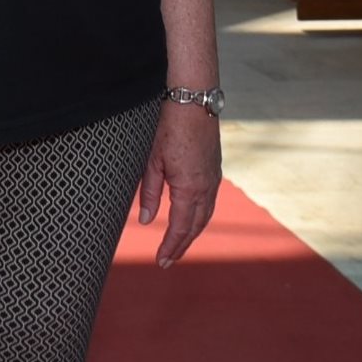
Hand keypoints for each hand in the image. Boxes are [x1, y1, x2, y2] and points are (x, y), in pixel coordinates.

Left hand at [136, 99, 220, 266]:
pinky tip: (192, 216)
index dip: (171, 246)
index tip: (161, 261)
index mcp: (191, 188)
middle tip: (168, 260)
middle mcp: (207, 187)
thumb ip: (150, 192)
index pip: (181, 227)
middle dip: (182, 245)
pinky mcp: (215, 168)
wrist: (193, 99)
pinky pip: (209, 200)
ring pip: (205, 214)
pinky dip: (200, 215)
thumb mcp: (152, 159)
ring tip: (178, 244)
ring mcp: (214, 177)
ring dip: (193, 232)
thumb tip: (146, 221)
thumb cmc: (168, 125)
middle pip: (196, 226)